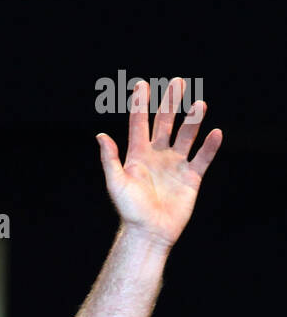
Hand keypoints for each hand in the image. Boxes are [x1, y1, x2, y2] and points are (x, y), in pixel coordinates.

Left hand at [96, 77, 221, 248]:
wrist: (149, 234)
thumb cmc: (130, 211)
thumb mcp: (117, 184)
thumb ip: (110, 160)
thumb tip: (100, 135)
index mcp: (138, 155)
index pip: (139, 124)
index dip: (140, 104)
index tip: (142, 84)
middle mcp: (158, 156)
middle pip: (166, 123)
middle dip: (171, 103)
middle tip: (178, 82)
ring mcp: (175, 166)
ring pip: (186, 136)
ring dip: (193, 120)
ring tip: (199, 105)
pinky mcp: (191, 178)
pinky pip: (202, 158)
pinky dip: (209, 146)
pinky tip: (215, 133)